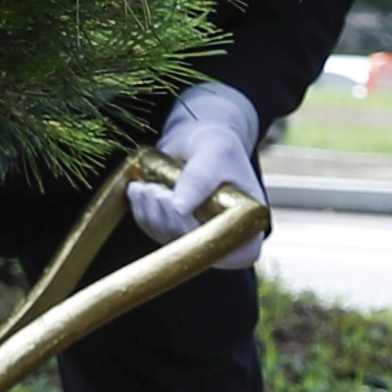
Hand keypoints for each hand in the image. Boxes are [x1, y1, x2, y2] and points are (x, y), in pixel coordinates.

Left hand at [133, 84, 268, 266]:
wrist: (195, 138)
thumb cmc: (214, 142)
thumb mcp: (213, 152)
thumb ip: (200, 178)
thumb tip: (180, 208)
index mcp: (251, 221)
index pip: (240, 253)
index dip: (211, 240)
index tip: (182, 209)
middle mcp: (228, 236)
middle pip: (199, 250)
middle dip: (170, 220)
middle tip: (155, 190)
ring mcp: (199, 237)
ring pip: (171, 243)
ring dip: (152, 214)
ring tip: (146, 186)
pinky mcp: (173, 232)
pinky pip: (154, 232)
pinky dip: (143, 212)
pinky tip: (139, 190)